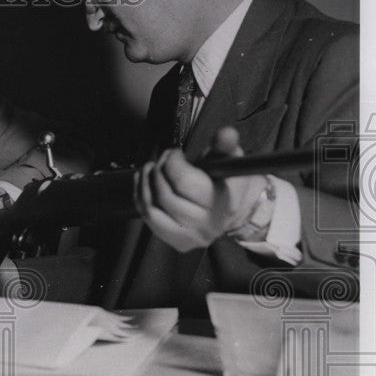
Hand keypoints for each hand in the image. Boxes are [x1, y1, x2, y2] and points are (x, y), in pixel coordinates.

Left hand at [135, 127, 267, 252]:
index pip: (183, 181)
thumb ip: (225, 145)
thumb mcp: (229, 159)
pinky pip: (150, 221)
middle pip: (165, 196)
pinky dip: (142, 200)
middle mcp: (206, 223)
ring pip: (153, 211)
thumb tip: (225, 134)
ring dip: (144, 185)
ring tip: (149, 169)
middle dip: (158, 171)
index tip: (174, 153)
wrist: (234, 211)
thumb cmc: (228, 182)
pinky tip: (144, 184)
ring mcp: (191, 236)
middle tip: (161, 159)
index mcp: (220, 202)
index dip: (172, 162)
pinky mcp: (178, 242)